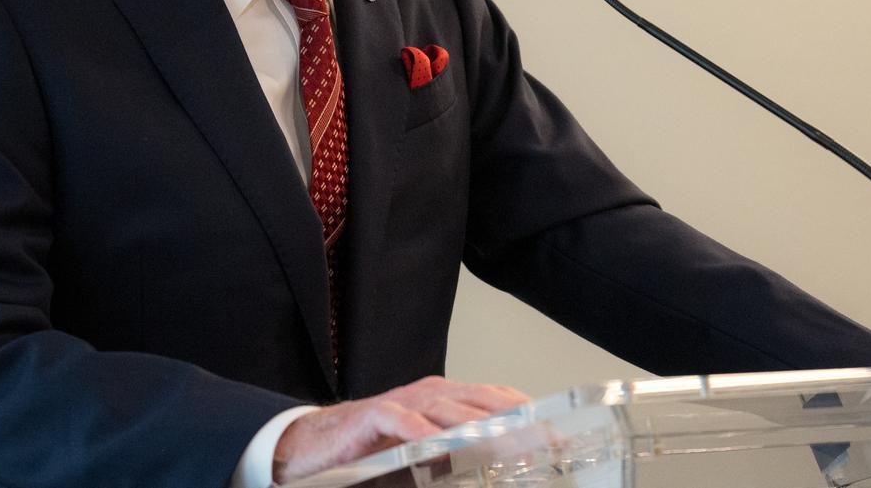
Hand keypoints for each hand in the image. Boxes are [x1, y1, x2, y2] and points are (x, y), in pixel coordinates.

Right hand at [272, 375, 529, 483]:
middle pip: (480, 400)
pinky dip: (418, 429)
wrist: (314, 445)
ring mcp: (401, 403)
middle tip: (543, 440)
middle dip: (515, 419)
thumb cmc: (373, 451)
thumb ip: (456, 460)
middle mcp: (428, 395)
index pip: (495, 400)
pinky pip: (398, 419)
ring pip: (446, 407)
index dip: (527, 415)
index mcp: (446, 400)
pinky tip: (434, 441)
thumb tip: (494, 475)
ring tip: (504, 440)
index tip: (556, 436)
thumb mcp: (424, 457)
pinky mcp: (371, 416)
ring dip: (477, 424)